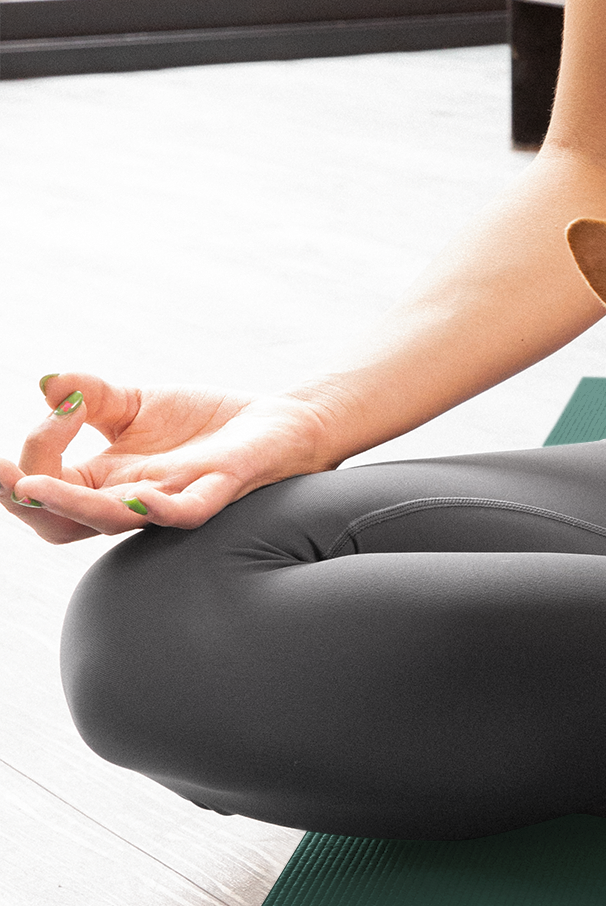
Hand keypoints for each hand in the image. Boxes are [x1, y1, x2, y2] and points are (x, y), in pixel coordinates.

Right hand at [3, 374, 342, 544]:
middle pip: (59, 522)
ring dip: (69, 504)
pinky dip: (158, 511)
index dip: (30, 455)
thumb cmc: (204, 424)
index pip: (43, 486)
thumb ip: (90, 396)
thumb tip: (45, 384)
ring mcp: (169, 500)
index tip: (53, 405)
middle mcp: (127, 499)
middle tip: (4, 473)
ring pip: (109, 520)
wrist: (277, 423)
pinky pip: (184, 514)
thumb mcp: (135, 402)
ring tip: (33, 487)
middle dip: (21, 499)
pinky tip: (136, 499)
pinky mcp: (217, 491)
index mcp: (103, 482)